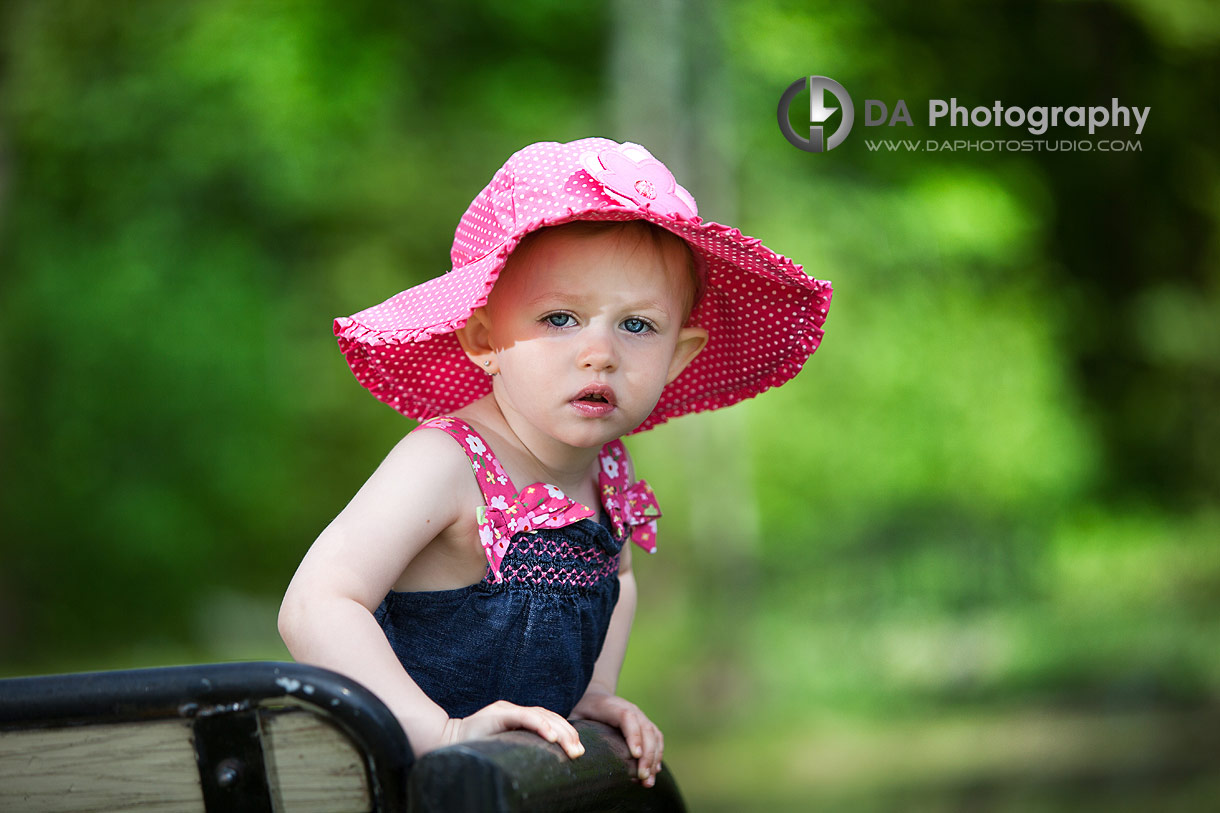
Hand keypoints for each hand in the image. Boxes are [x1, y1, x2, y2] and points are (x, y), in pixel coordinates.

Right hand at [440, 700, 585, 758]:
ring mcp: (505, 710)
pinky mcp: (497, 713)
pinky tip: (552, 736)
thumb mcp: (504, 749)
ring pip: (540, 715)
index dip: (566, 733)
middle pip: (549, 716)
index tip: (578, 750)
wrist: (444, 743)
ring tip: (571, 747)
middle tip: (579, 752)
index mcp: (517, 718)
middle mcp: (514, 710)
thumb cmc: (474, 751)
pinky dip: (540, 725)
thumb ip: (520, 748)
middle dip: (568, 733)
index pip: (548, 720)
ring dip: (559, 731)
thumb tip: (542, 767)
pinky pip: (523, 717)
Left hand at [571, 691, 662, 787]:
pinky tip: (653, 772)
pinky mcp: (644, 725)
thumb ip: (573, 731)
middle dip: (647, 754)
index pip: (627, 717)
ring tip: (648, 781)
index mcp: (612, 706)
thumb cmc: (581, 710)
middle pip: (645, 729)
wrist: (594, 696)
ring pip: (654, 735)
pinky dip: (657, 755)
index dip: (634, 736)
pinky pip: (656, 738)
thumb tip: (573, 753)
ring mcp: (640, 716)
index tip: (636, 755)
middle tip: (642, 777)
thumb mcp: (573, 716)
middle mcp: (631, 709)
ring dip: (654, 758)